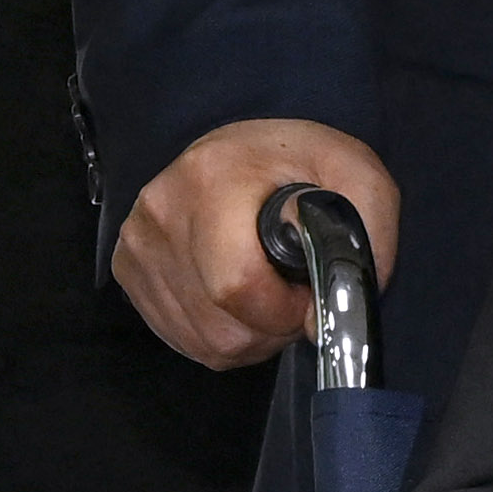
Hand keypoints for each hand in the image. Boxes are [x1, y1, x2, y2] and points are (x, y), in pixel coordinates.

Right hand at [115, 119, 401, 369]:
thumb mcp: (358, 177)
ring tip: (266, 294)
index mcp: (212, 179)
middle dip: (272, 327)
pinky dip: (219, 335)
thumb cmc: (299, 163)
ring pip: (203, 341)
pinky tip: (237, 302)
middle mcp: (161, 213)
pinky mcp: (127, 269)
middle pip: (221, 326)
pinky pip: (182, 339)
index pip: (238, 285)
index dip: (284, 310)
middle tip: (290, 293)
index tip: (306, 292)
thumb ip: (365, 237)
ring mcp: (137, 244)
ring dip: (248, 336)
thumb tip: (320, 313)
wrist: (242, 150)